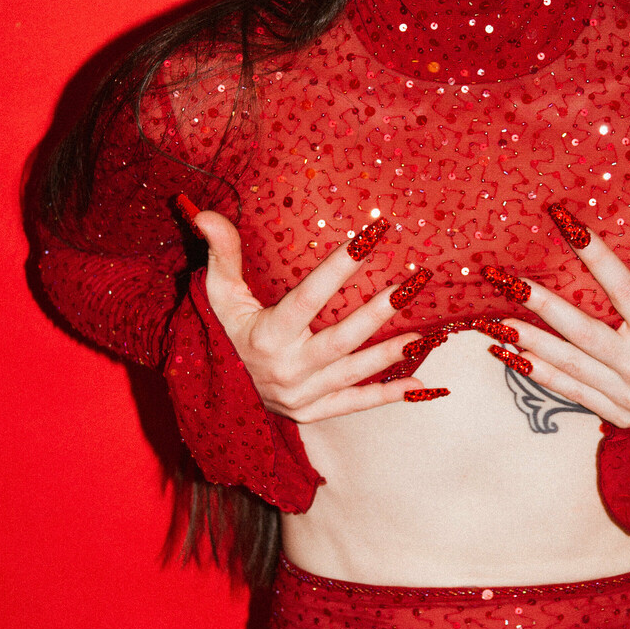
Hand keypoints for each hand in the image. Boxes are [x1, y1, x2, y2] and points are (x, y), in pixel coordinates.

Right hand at [186, 210, 438, 420]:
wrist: (214, 393)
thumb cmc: (224, 333)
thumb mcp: (219, 295)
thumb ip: (221, 254)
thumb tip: (204, 214)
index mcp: (266, 336)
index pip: (309, 298)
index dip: (339, 268)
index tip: (370, 237)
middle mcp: (286, 369)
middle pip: (341, 339)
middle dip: (378, 312)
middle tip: (412, 285)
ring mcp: (301, 395)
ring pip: (353, 372)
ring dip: (389, 354)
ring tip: (425, 334)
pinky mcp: (312, 413)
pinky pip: (354, 405)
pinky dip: (387, 396)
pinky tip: (419, 385)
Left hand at [499, 209, 629, 428]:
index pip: (623, 289)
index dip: (595, 255)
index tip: (564, 222)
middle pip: (582, 331)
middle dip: (541, 304)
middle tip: (505, 280)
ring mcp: (626, 394)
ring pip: (568, 362)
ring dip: (527, 341)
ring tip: (493, 320)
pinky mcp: (614, 414)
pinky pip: (568, 390)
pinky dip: (537, 373)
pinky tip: (506, 354)